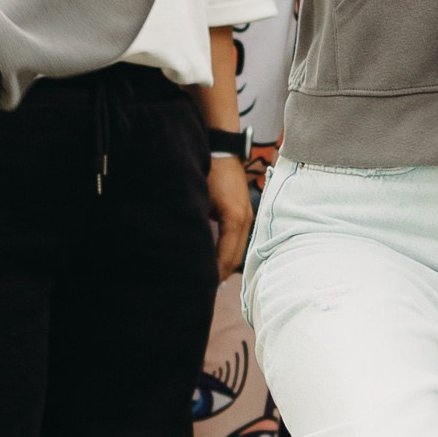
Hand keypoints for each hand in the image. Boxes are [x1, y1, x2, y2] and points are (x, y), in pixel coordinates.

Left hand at [207, 154, 252, 280]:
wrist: (221, 148)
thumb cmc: (206, 171)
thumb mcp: (197, 201)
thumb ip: (196, 228)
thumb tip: (189, 253)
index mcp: (235, 219)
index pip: (226, 258)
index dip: (215, 275)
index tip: (202, 288)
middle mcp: (246, 219)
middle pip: (236, 257)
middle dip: (221, 274)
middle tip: (203, 288)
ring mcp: (248, 215)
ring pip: (238, 249)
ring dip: (225, 263)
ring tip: (209, 276)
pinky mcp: (244, 211)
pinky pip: (238, 239)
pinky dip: (228, 251)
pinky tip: (215, 257)